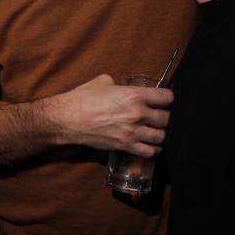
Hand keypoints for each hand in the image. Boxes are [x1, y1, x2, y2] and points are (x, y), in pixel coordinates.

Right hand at [50, 74, 171, 156]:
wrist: (68, 119)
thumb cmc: (83, 98)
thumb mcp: (101, 82)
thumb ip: (116, 83)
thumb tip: (118, 86)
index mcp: (135, 95)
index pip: (166, 97)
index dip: (167, 97)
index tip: (164, 99)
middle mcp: (138, 114)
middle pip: (167, 118)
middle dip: (165, 117)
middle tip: (159, 116)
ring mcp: (133, 132)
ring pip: (161, 136)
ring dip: (160, 134)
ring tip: (155, 131)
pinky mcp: (125, 146)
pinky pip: (149, 152)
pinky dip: (152, 150)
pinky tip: (149, 145)